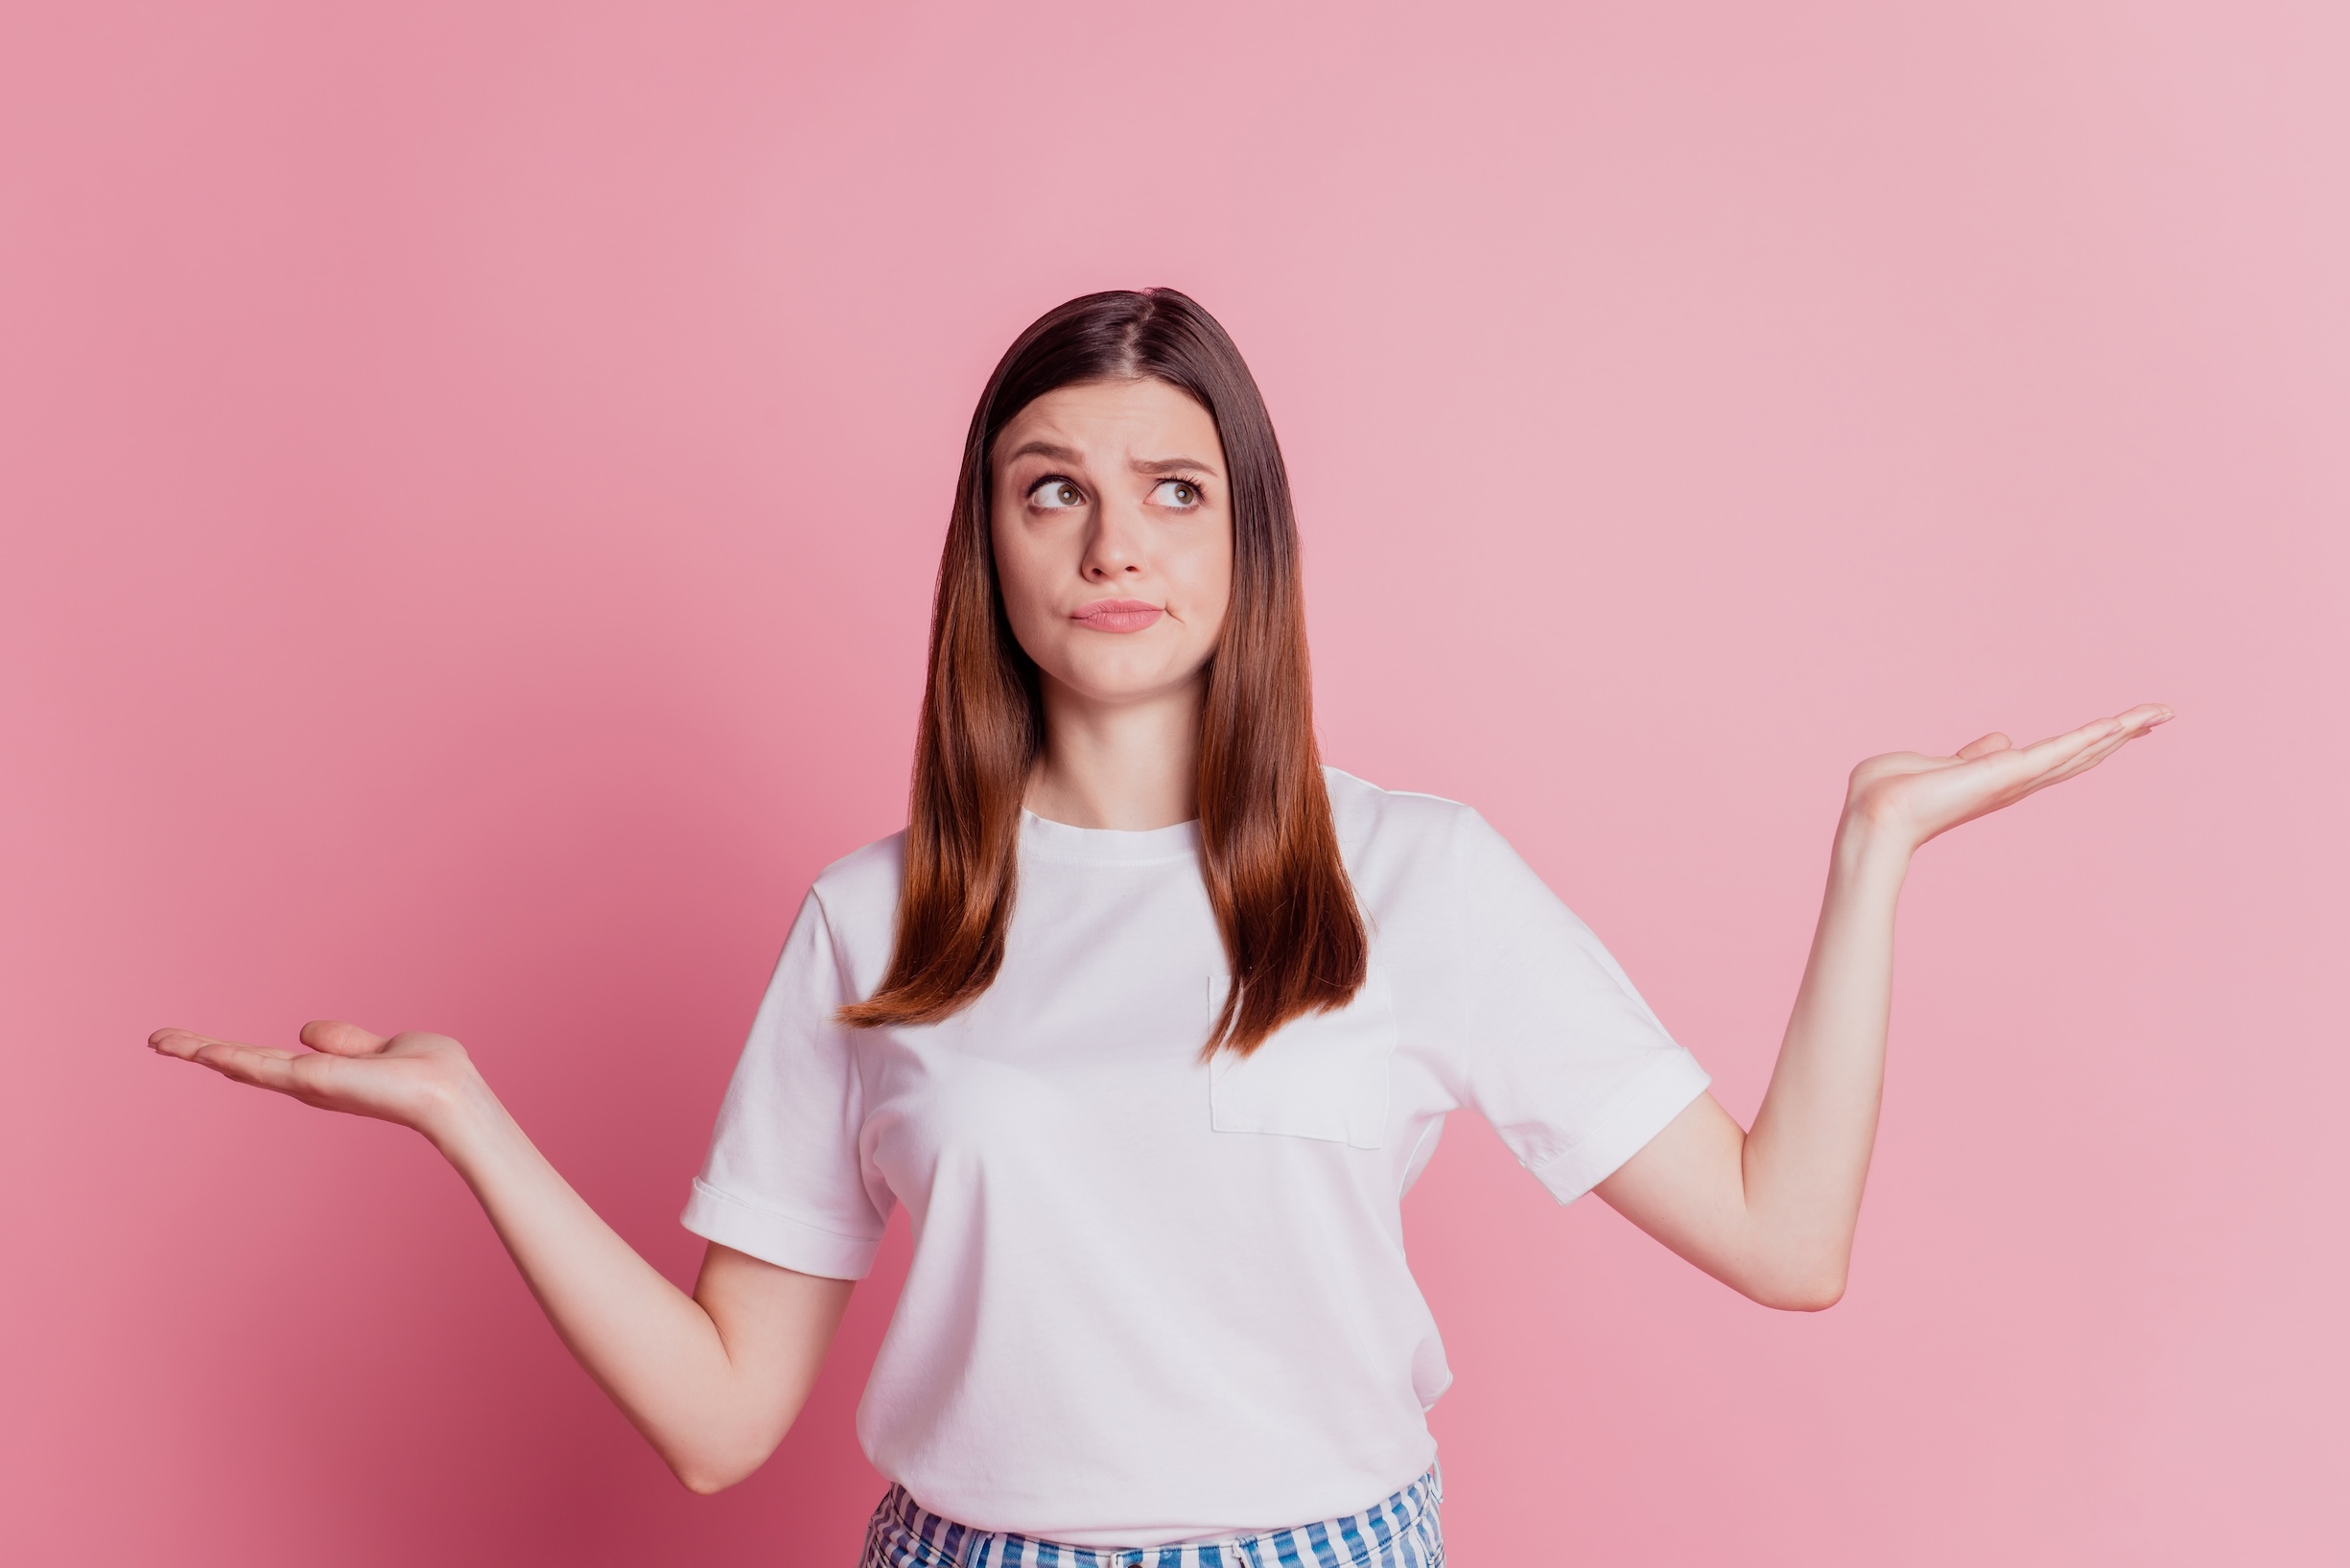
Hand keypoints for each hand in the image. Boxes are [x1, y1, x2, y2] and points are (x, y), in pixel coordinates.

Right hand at [148, 1021, 482, 1141]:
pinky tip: (199, 1050)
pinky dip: (228, 1057)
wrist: (448, 1094)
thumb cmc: (430, 1072)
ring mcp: (306, 1086)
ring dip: (199, 1051)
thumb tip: (306, 1029)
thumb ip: (345, 1040)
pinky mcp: (312, 1083)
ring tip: (159, 1040)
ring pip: (241, 1065)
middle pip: (243, 1063)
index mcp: (323, 1074)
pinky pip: (261, 1067)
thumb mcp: (380, 1046)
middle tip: (157, 1039)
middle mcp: (308, 1084)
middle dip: (200, 1051)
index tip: (196, 1044)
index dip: (232, 1050)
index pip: (267, 1059)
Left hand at [1845, 702, 2172, 852]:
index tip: (2123, 725)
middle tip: (2159, 716)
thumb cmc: (1890, 793)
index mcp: (1999, 777)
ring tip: (2156, 713)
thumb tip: (1998, 740)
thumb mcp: (1938, 765)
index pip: (2056, 756)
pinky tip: (2122, 723)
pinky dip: (2092, 737)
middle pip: (2081, 754)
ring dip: (2120, 731)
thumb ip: (1972, 755)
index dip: (2091, 741)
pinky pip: (2060, 751)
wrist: (1875, 816)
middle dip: (2120, 735)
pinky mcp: (2009, 773)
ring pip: (2080, 751)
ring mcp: (2016, 780)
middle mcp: (2016, 783)